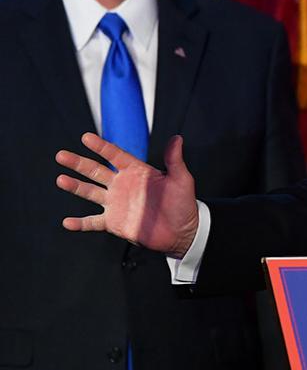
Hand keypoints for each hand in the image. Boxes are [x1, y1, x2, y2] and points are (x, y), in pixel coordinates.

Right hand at [55, 133, 198, 258]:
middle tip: (61, 155)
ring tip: (60, 179)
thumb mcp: (181, 179)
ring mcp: (115, 203)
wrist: (182, 232)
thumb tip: (177, 138)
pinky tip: (67, 222)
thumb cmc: (183, 203)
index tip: (86, 137)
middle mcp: (122, 185)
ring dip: (75, 186)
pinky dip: (80, 223)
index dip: (101, 147)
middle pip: (96, 171)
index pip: (115, 155)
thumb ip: (174, 160)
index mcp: (136, 171)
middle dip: (78, 163)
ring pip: (90, 192)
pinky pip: (93, 222)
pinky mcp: (114, 222)